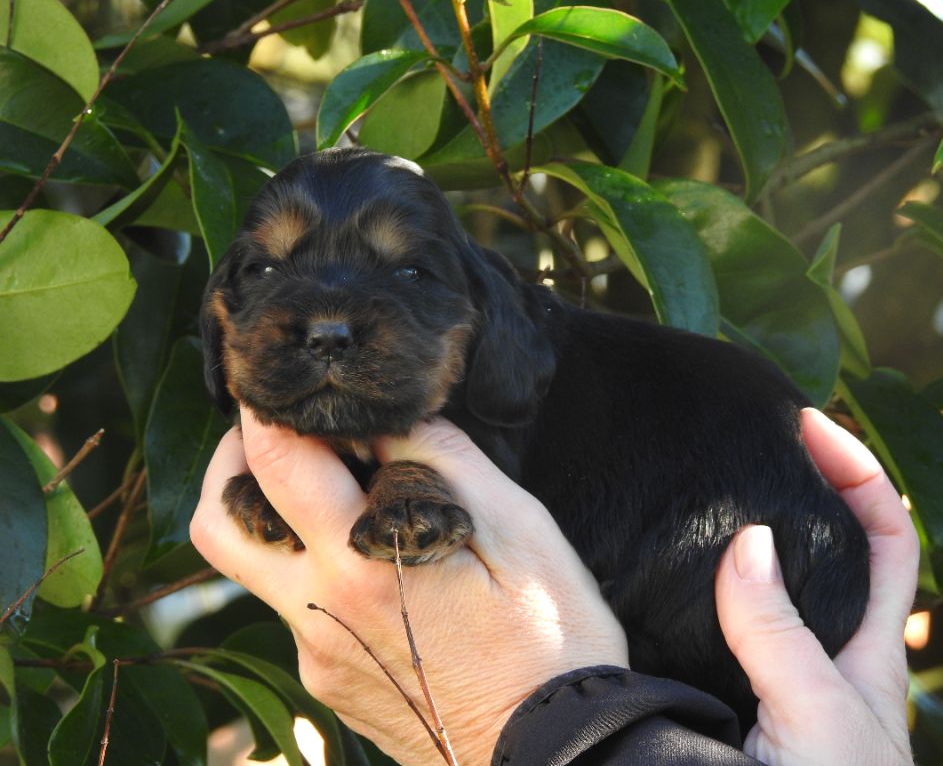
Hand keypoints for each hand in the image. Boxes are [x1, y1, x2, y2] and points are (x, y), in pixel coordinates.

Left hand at [190, 409, 628, 765]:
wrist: (553, 754)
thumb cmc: (552, 642)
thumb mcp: (520, 531)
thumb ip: (446, 463)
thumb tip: (390, 423)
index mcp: (363, 566)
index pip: (274, 464)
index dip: (268, 411)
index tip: (288, 387)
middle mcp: (319, 614)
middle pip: (216, 523)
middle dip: (233, 460)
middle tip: (280, 430)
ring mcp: (318, 655)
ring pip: (250, 568)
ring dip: (269, 514)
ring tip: (330, 486)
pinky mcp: (330, 680)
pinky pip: (294, 607)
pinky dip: (313, 563)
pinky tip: (373, 556)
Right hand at [715, 408, 917, 764]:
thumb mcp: (816, 721)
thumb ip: (780, 635)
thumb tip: (751, 540)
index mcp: (865, 656)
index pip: (885, 540)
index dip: (860, 473)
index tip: (809, 425)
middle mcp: (828, 659)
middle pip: (835, 552)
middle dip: (809, 487)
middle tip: (754, 442)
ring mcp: (782, 680)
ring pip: (776, 590)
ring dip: (753, 537)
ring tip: (708, 491)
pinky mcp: (732, 699)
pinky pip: (723, 629)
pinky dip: (704, 590)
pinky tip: (667, 574)